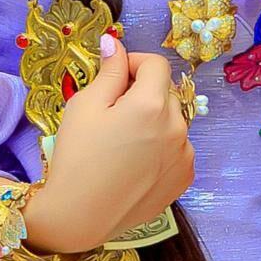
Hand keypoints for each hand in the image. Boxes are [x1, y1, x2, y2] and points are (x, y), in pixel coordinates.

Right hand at [25, 37, 194, 254]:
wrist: (80, 216)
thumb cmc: (77, 158)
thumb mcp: (85, 106)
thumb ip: (109, 72)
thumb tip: (116, 44)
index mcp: (152, 104)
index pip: (156, 64)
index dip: (134, 63)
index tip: (116, 75)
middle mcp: (177, 127)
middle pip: (166, 92)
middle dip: (143, 93)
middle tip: (113, 114)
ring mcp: (184, 155)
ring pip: (173, 121)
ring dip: (154, 120)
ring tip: (125, 143)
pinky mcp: (183, 178)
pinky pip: (178, 148)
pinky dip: (162, 147)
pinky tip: (136, 162)